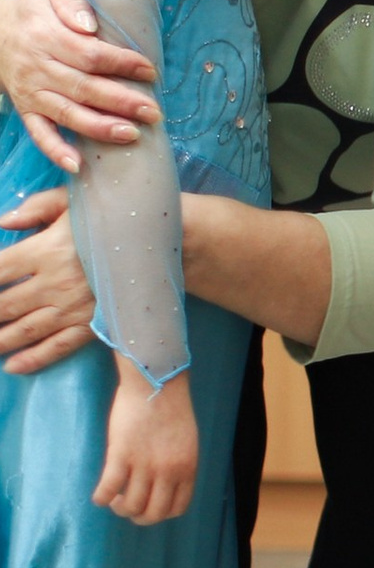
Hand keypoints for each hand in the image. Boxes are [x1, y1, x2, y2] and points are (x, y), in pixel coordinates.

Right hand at [0, 0, 158, 173]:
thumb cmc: (33, 9)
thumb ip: (71, 4)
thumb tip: (90, 24)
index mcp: (46, 38)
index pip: (89, 55)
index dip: (121, 63)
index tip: (149, 70)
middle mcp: (38, 68)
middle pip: (83, 88)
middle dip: (121, 101)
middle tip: (153, 111)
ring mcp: (31, 92)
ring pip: (67, 114)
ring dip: (100, 127)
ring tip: (132, 134)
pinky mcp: (25, 108)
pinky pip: (39, 133)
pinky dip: (56, 151)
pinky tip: (77, 165)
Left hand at [0, 187, 98, 373]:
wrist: (163, 242)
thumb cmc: (113, 218)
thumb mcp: (75, 202)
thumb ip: (36, 207)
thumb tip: (3, 222)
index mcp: (45, 249)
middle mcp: (55, 283)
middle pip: (2, 305)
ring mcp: (74, 308)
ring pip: (24, 330)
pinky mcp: (93, 324)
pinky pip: (59, 346)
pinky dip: (33, 359)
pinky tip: (12, 366)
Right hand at [96, 365, 195, 524]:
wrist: (156, 383)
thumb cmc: (171, 409)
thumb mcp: (187, 442)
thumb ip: (179, 464)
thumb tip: (165, 484)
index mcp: (187, 468)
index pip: (177, 508)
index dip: (160, 513)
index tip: (149, 505)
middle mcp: (169, 471)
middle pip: (153, 514)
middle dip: (138, 517)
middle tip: (127, 505)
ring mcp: (145, 464)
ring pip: (130, 506)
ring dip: (119, 508)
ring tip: (114, 498)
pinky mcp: (121, 455)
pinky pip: (108, 489)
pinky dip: (101, 498)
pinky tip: (99, 495)